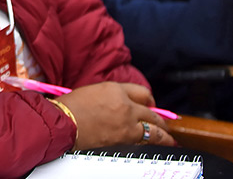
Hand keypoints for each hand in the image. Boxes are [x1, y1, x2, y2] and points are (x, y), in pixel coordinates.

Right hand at [56, 82, 175, 149]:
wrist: (63, 123)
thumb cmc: (70, 108)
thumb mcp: (91, 92)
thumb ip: (109, 96)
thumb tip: (118, 104)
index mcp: (115, 89)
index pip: (141, 93)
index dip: (149, 100)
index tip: (151, 105)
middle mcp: (125, 103)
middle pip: (150, 111)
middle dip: (159, 119)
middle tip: (163, 123)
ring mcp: (127, 122)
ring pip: (154, 127)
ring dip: (163, 133)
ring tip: (169, 137)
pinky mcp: (125, 138)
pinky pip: (147, 140)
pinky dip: (157, 142)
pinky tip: (163, 144)